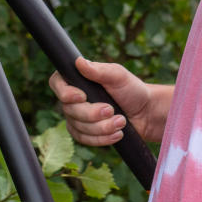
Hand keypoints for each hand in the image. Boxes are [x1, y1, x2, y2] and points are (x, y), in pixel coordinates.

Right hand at [50, 56, 167, 145]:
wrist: (145, 113)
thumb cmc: (132, 90)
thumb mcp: (118, 76)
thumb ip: (99, 70)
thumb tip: (79, 62)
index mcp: (78, 79)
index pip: (57, 83)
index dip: (65, 92)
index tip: (83, 96)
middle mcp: (73, 98)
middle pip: (69, 110)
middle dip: (92, 114)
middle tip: (112, 110)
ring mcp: (76, 117)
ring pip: (78, 127)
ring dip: (102, 127)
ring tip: (121, 121)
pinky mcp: (84, 133)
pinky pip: (84, 140)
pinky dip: (102, 139)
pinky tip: (117, 134)